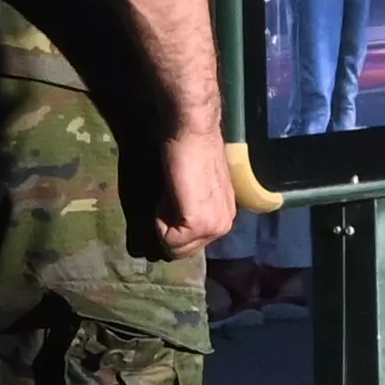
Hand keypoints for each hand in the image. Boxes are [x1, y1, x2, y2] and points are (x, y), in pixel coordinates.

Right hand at [132, 125, 237, 260]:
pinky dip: (160, 219)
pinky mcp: (200, 224)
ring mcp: (215, 227)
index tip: (175, 196)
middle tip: (172, 195)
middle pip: (183, 251)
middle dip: (167, 227)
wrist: (193, 133)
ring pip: (174, 248)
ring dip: (163, 222)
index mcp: (224, 217)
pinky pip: (168, 239)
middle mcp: (224, 226)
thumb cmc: (188, 152)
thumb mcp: (194, 190)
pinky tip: (170, 194)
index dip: (172, 224)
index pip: (190, 243)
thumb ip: (193, 209)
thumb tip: (175, 227)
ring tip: (172, 194)